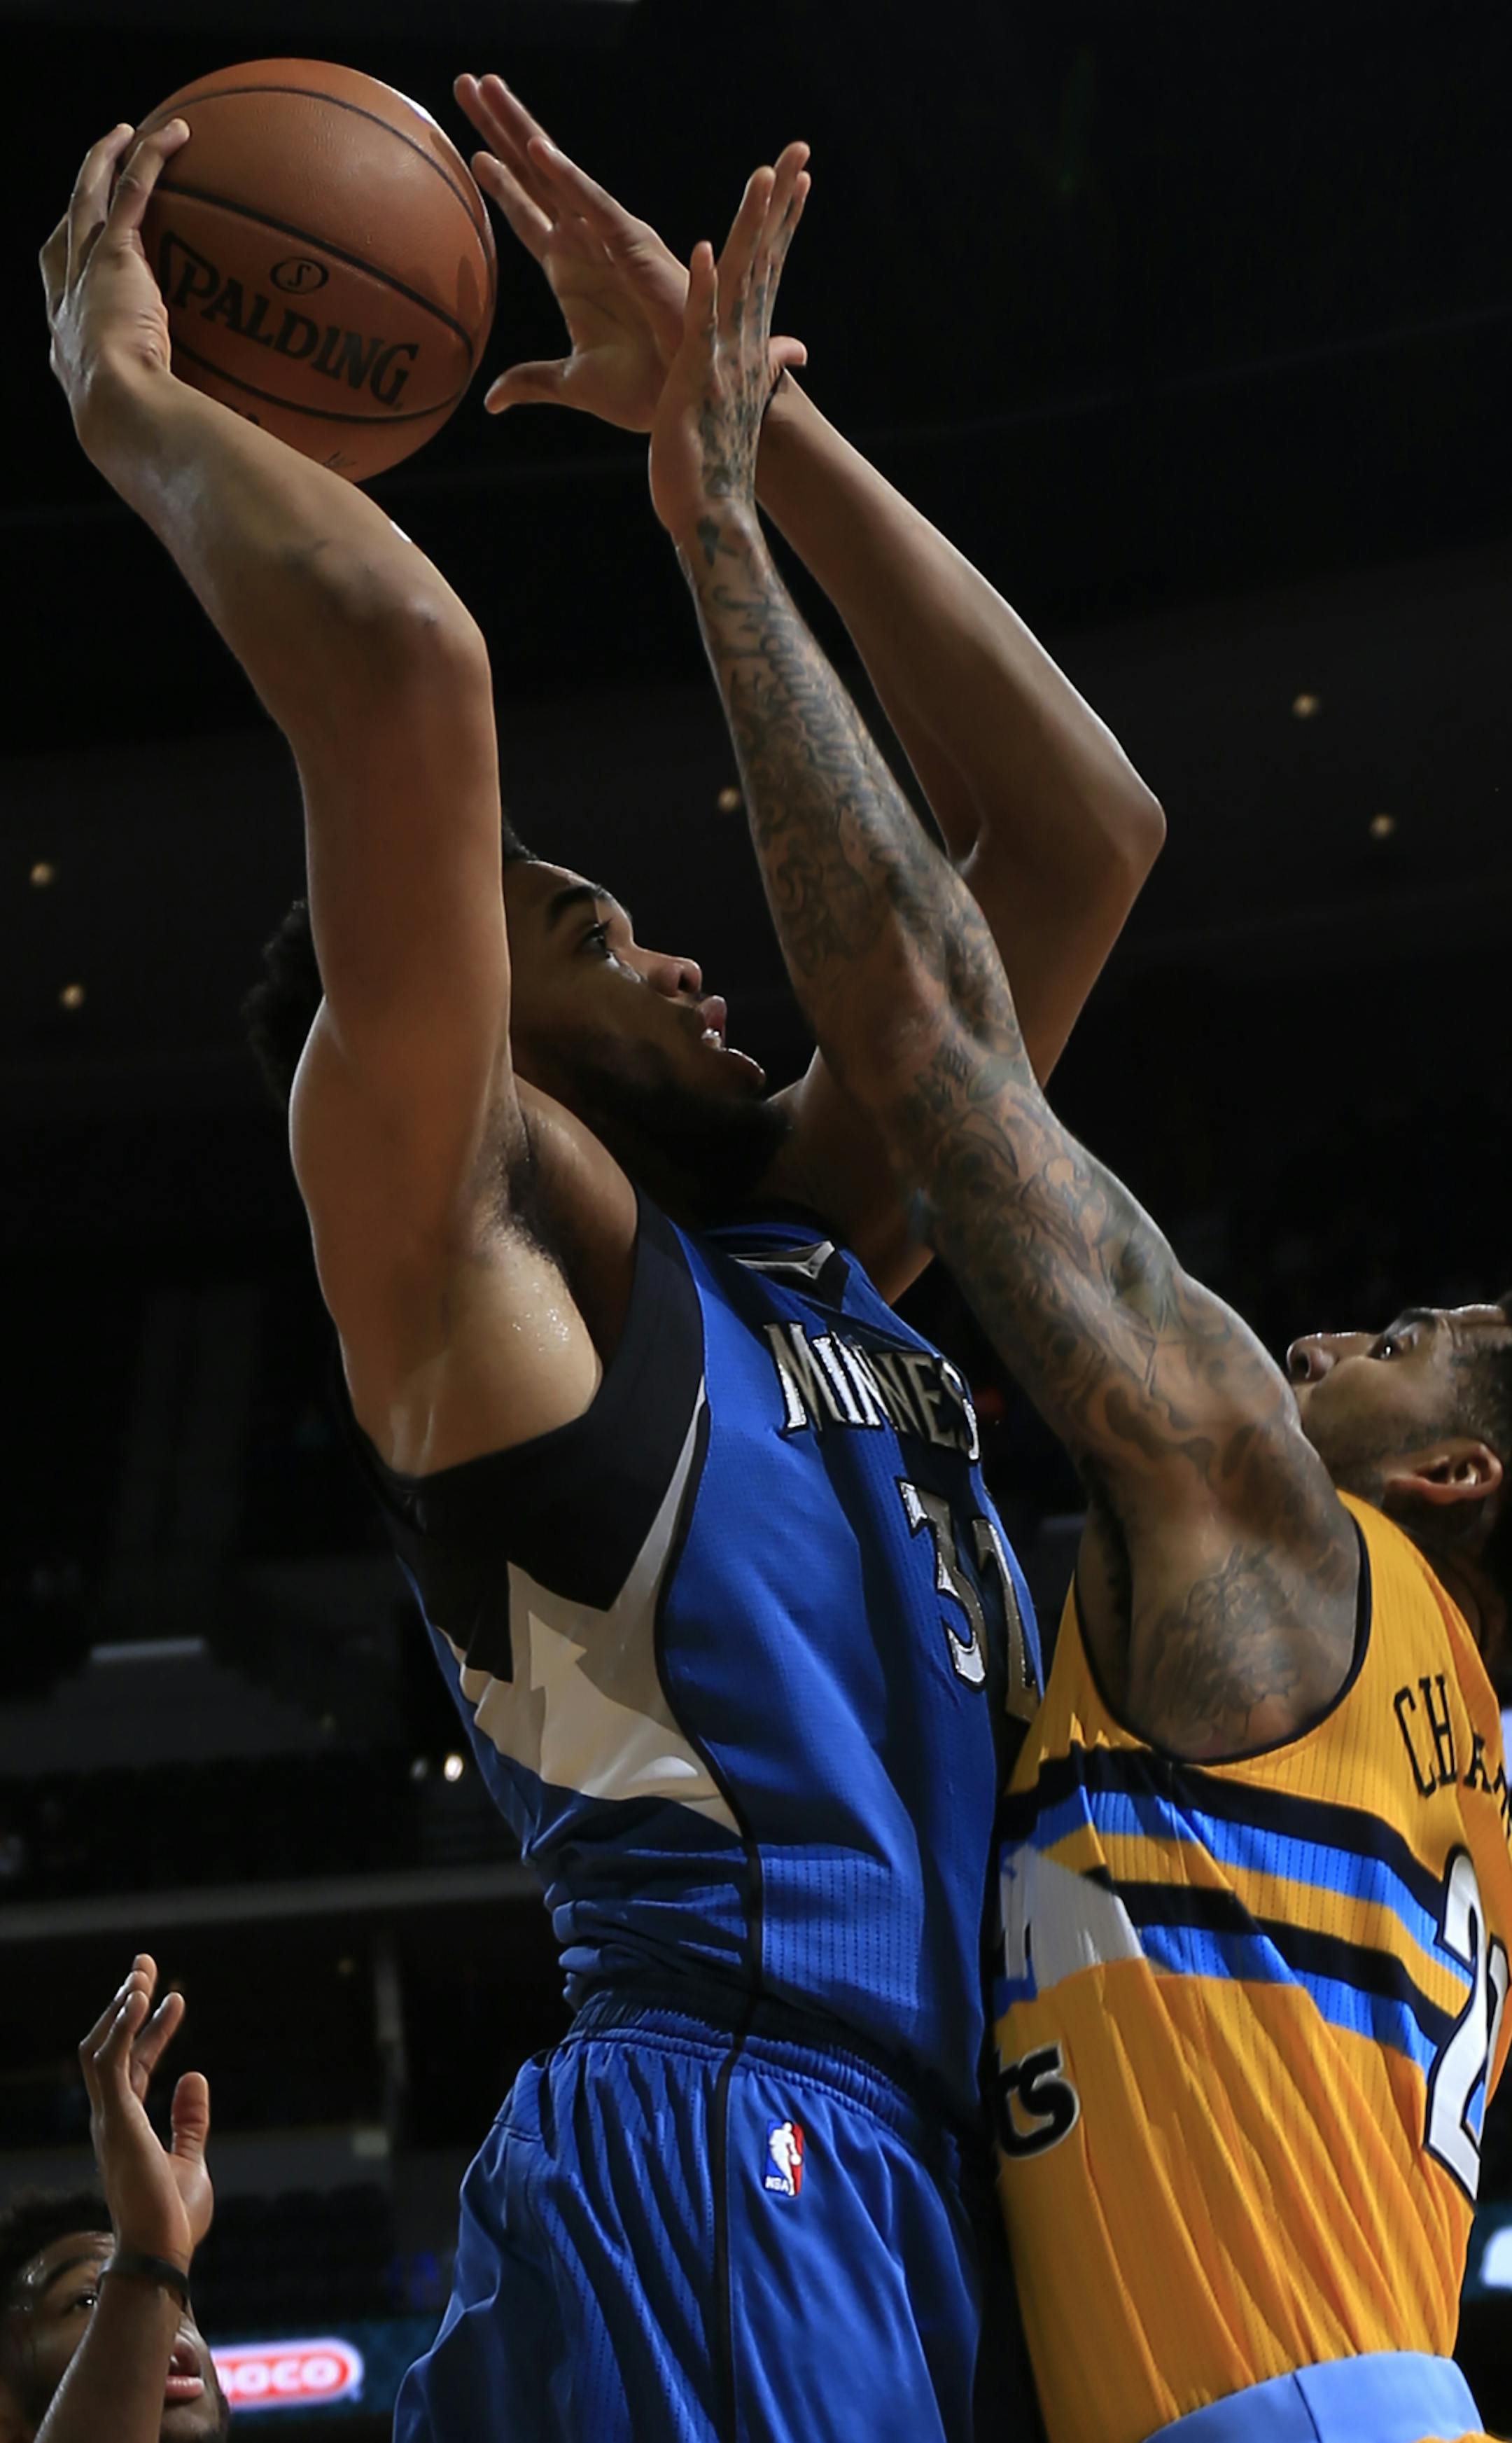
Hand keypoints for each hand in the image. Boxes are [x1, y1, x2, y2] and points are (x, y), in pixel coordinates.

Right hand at [40, 119, 188, 434]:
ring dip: (104, 160)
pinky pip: (132, 193)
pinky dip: (149, 158)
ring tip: (127, 133)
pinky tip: (176, 132)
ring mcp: (85, 274)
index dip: (70, 262)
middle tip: (96, 169)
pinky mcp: (113, 257)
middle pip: (65, 231)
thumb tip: (217, 442)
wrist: (120, 417)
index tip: (87, 249)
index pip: (62, 291)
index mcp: (68, 341)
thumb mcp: (147, 424)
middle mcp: (66, 302)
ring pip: (88, 198)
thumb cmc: (137, 437)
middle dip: (79, 196)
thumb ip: (171, 414)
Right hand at [78, 1955, 212, 2276]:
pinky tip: (141, 2000)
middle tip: (145, 1965)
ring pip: (101, 2049)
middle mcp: (110, 2118)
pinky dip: (124, 2029)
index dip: (153, 2030)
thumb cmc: (173, 2220)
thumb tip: (195, 2076)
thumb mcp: (189, 2160)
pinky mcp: (115, 2121)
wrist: (163, 2254)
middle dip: (125, 2005)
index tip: (176, 1999)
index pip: (134, 2065)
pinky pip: (110, 2064)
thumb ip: (190, 2121)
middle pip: (109, 2048)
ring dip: (121, 2009)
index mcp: (125, 2126)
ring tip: (142, 1974)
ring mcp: (108, 2119)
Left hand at [455, 73, 805, 431]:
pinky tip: (535, 150)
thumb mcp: (573, 383)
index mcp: (570, 271)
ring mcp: (606, 240)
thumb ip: (532, 382)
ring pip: (554, 174)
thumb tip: (492, 399)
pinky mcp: (633, 249)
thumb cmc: (642, 391)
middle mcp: (585, 244)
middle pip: (532, 174)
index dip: (497, 180)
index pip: (524, 213)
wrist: (686, 402)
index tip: (467, 150)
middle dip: (500, 127)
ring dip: (520, 130)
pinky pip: (593, 207)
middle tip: (468, 82)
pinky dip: (566, 178)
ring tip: (487, 87)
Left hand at [649, 145, 809, 551]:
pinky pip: (700, 324)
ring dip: (749, 229)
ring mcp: (722, 359)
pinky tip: (704, 247)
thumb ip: (758, 374)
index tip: (798, 180)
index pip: (767, 274)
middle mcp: (742, 347)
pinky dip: (702, 287)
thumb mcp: (733, 409)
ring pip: (738, 282)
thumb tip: (790, 358)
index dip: (782, 224)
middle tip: (795, 155)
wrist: (713, 515)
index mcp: (745, 349)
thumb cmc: (715, 470)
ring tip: (759, 177)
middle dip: (778, 207)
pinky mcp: (697, 378)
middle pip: (763, 263)